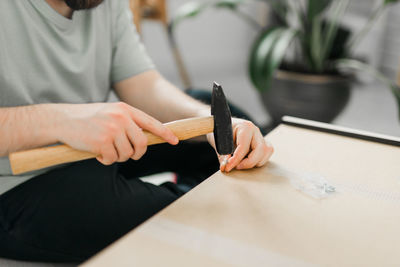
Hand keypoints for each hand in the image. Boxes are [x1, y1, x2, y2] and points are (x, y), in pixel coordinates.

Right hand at [56, 102, 178, 164]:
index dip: (165, 133)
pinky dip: (106, 160)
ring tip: (106, 150)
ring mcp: (111, 129)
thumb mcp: (111, 113)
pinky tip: (96, 153)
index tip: (175, 140)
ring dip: (118, 157)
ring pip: (127, 154)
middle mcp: (121, 118)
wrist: (62, 120)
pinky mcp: (101, 142)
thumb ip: (128, 122)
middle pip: (142, 143)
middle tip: (129, 155)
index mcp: (126, 109)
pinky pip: (112, 159)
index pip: (151, 122)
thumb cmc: (88, 118)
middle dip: (137, 153)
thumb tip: (146, 138)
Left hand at [207, 118, 272, 171]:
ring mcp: (260, 136)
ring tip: (241, 163)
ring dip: (255, 161)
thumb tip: (225, 166)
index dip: (236, 160)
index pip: (244, 147)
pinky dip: (258, 160)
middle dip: (249, 162)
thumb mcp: (218, 143)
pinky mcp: (262, 142)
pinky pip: (266, 153)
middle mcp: (255, 131)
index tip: (228, 167)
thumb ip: (222, 156)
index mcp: (244, 127)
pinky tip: (247, 160)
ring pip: (266, 152)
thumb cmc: (220, 132)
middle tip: (237, 167)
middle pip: (261, 149)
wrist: (221, 126)